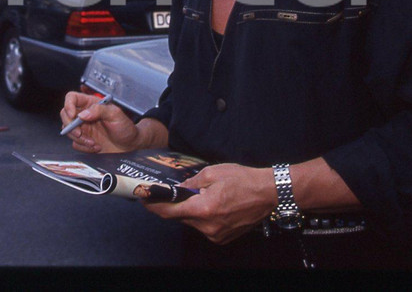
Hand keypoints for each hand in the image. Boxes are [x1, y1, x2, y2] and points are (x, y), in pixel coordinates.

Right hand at [60, 91, 141, 153]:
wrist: (130, 146)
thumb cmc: (125, 128)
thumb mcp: (116, 114)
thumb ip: (99, 110)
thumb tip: (83, 114)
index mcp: (91, 104)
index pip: (72, 98)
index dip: (68, 105)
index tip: (73, 115)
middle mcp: (85, 115)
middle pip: (65, 114)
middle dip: (70, 125)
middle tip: (80, 132)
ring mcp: (83, 128)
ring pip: (68, 131)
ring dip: (79, 139)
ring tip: (94, 142)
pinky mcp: (84, 141)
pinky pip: (75, 144)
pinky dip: (84, 147)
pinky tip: (96, 147)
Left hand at [143, 163, 274, 244]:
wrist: (268, 192)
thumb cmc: (242, 179)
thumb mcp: (213, 173)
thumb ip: (191, 182)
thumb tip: (178, 189)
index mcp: (204, 209)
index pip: (170, 212)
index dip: (154, 206)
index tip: (143, 199)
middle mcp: (208, 226)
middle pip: (180, 218)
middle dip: (172, 206)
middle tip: (165, 193)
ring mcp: (216, 234)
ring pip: (192, 222)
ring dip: (189, 210)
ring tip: (195, 195)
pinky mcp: (224, 237)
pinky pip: (204, 227)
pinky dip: (201, 216)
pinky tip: (208, 204)